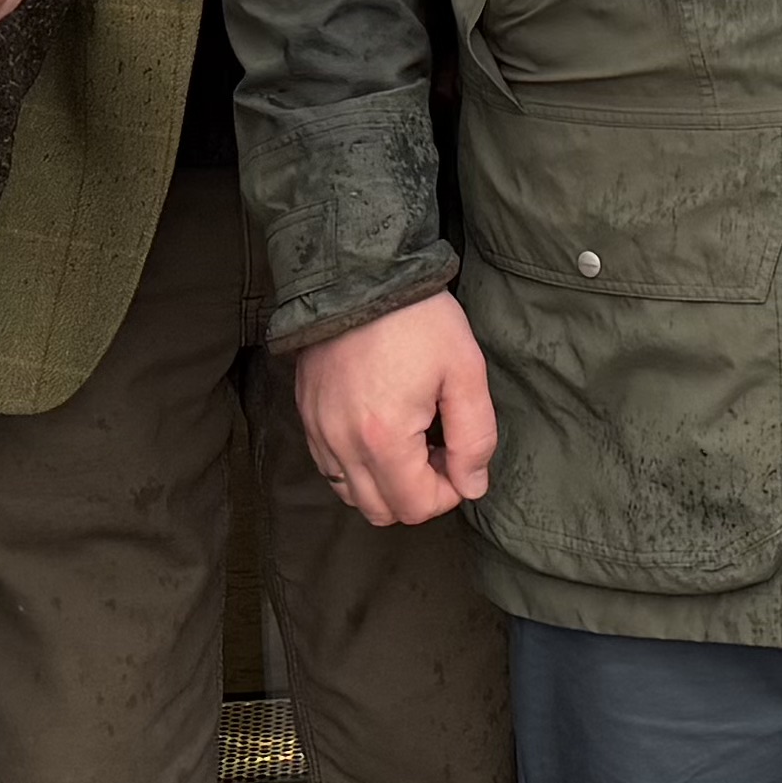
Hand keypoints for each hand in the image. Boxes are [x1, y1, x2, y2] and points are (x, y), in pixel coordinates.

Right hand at [295, 291, 494, 525]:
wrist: (360, 271)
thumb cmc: (418, 319)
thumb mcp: (465, 373)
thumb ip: (475, 438)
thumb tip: (471, 484)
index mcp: (384, 439)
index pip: (416, 507)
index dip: (448, 493)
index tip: (458, 458)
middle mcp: (342, 444)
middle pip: (380, 510)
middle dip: (415, 493)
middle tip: (436, 450)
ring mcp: (318, 430)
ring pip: (350, 494)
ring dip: (384, 482)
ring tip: (408, 439)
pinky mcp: (306, 413)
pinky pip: (328, 465)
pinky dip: (355, 464)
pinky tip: (379, 428)